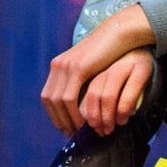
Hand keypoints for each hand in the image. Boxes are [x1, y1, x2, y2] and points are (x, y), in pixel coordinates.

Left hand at [40, 4, 155, 135]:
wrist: (119, 32)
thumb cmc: (110, 49)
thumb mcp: (90, 64)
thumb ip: (81, 78)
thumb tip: (81, 95)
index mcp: (59, 64)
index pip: (48, 95)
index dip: (54, 114)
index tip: (65, 127)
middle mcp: (58, 65)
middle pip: (49, 100)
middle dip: (58, 119)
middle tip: (71, 133)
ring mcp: (66, 66)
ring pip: (58, 101)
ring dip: (67, 118)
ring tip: (79, 130)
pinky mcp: (78, 69)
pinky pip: (69, 97)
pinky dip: (74, 112)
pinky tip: (84, 120)